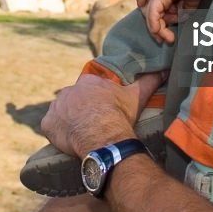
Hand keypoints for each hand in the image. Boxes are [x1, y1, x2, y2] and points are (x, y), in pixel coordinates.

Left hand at [41, 71, 166, 157]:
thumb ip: (148, 82)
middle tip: (92, 125)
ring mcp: (56, 107)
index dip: (94, 101)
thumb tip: (164, 71)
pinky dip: (56, 133)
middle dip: (80, 111)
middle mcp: (68, 91)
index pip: (88, 89)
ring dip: (68, 121)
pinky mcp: (48, 124)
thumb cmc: (119, 114)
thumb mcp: (135, 96)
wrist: (104, 136)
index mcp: (87, 82)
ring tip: (81, 134)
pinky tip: (68, 140)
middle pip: (73, 101)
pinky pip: (50, 127)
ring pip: (61, 113)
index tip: (101, 112)